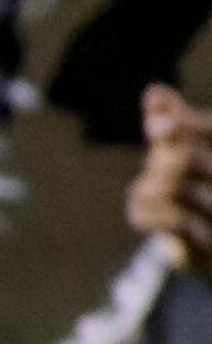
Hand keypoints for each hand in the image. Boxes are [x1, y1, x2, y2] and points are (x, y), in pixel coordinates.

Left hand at [135, 85, 211, 271]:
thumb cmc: (200, 190)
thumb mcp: (190, 153)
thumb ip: (175, 123)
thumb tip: (155, 92)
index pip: (211, 130)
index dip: (183, 123)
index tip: (153, 123)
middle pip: (190, 158)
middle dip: (163, 156)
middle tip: (155, 162)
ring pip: (177, 189)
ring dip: (150, 183)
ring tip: (145, 186)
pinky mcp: (209, 251)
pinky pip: (173, 223)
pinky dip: (145, 210)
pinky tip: (139, 202)